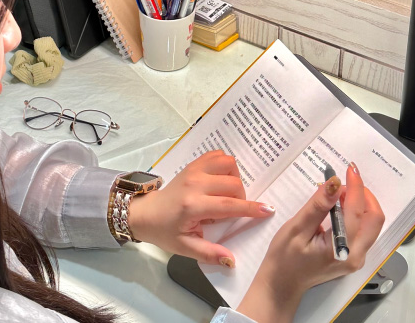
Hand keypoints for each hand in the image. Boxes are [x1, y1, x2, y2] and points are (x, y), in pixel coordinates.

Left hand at [127, 150, 274, 265]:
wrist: (146, 213)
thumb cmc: (166, 232)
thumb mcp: (185, 248)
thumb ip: (209, 253)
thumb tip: (231, 260)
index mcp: (193, 205)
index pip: (229, 205)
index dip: (250, 208)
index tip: (267, 210)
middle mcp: (195, 183)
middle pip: (232, 183)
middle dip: (242, 196)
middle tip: (233, 210)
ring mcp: (194, 170)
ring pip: (227, 163)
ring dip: (234, 177)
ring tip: (228, 193)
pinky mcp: (193, 164)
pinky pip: (217, 155)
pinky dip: (225, 164)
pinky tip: (221, 179)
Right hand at [237, 163, 384, 322]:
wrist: (282, 284)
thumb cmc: (284, 257)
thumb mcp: (297, 228)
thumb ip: (318, 206)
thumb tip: (334, 183)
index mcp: (342, 249)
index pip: (357, 211)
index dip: (355, 187)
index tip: (349, 168)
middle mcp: (356, 255)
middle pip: (374, 218)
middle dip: (363, 194)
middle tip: (344, 180)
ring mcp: (356, 257)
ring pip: (372, 224)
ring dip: (360, 203)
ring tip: (338, 192)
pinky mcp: (353, 256)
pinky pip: (364, 230)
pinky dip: (357, 213)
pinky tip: (339, 206)